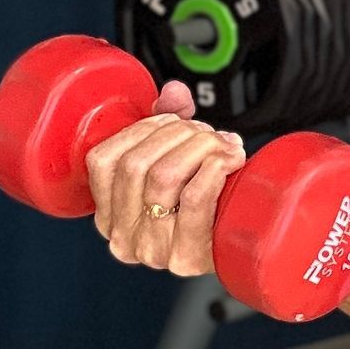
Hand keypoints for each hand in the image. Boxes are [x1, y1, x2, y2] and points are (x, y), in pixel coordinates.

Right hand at [84, 79, 246, 274]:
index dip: (142, 128)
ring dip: (201, 146)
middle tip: (210, 134)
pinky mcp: (188, 256)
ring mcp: (153, 251)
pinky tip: (230, 161)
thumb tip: (173, 92)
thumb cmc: (208, 204)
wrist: (246, 245)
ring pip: (165, 175)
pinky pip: (194, 197)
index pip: (102, 160)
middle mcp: (124, 239)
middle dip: (179, 133)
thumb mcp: (178, 161)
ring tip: (225, 147)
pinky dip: (214, 167)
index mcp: (109, 216)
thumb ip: (168, 123)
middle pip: (137, 163)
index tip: (175, 121)